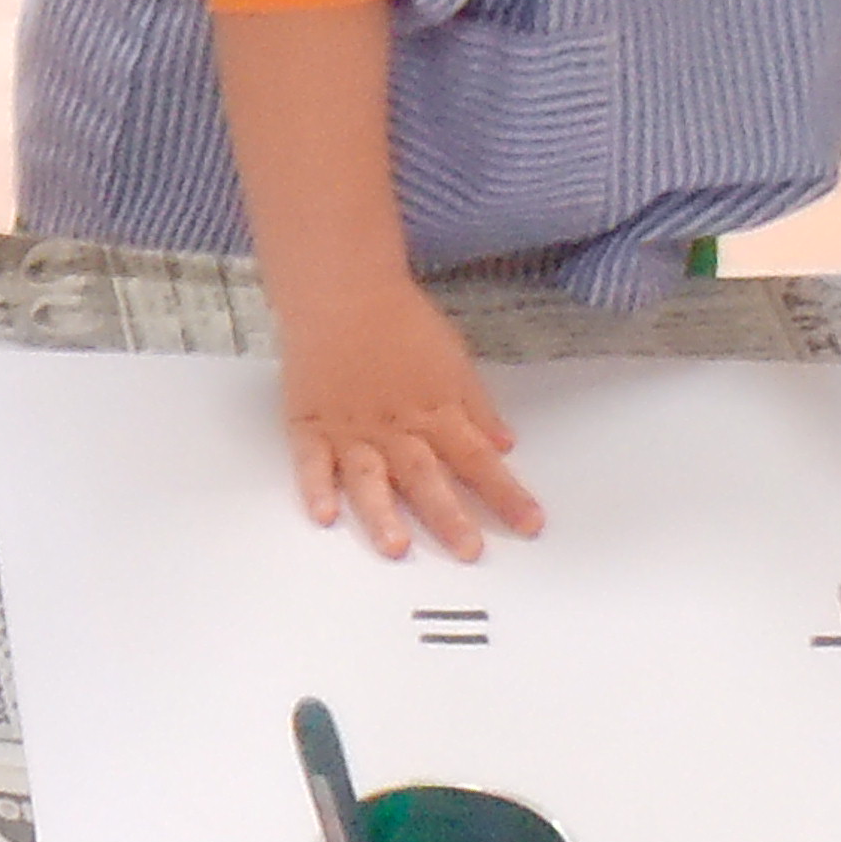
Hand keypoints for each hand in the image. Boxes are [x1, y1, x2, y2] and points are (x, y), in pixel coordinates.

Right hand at [279, 282, 541, 561]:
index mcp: (435, 412)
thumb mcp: (453, 359)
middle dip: (449, 516)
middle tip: (469, 551)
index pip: (478, 460)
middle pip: (425, 476)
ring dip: (382, 513)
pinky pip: (311, 462)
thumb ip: (477, 408)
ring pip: (369, 477)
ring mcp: (350, 429)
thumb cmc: (400, 322)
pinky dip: (316, 488)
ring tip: (396, 546)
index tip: (531, 525)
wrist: (342, 290)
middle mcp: (395, 427)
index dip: (506, 494)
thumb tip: (506, 447)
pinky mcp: (309, 425)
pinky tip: (325, 515)